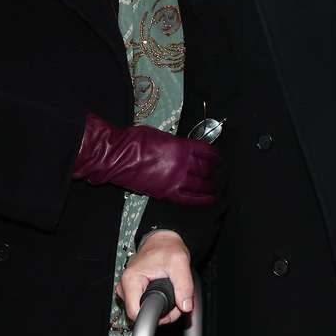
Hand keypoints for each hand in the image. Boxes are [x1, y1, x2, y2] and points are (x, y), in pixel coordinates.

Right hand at [73, 113, 220, 204]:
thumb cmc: (135, 141)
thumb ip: (175, 143)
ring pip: (200, 184)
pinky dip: (201, 200)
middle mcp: (182, 163)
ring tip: (215, 188)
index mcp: (181, 146)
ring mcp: (175, 179)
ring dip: (210, 186)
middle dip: (214, 172)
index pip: (206, 151)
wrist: (117, 156)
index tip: (219, 158)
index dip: (215, 156)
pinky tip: (209, 200)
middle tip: (219, 174)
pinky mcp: (166, 193)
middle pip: (205, 168)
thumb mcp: (161, 135)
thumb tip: (183, 149)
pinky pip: (188, 199)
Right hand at [118, 230, 193, 325]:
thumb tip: (185, 306)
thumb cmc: (167, 248)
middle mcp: (125, 286)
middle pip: (141, 314)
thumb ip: (184, 285)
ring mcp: (128, 290)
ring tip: (171, 295)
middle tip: (176, 300)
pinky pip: (144, 305)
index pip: (136, 313)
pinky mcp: (133, 292)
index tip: (170, 310)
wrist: (163, 241)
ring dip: (161, 308)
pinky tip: (165, 294)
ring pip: (143, 310)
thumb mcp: (180, 262)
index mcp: (131, 279)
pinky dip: (157, 303)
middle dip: (161, 312)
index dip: (155, 316)